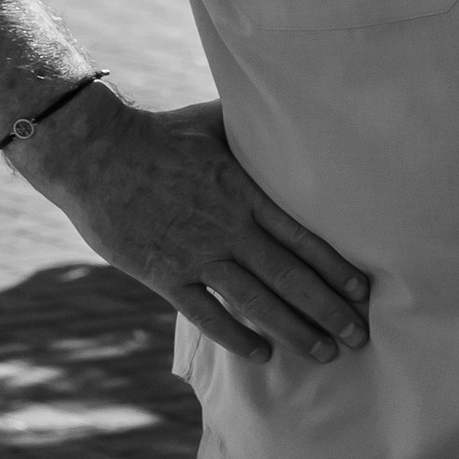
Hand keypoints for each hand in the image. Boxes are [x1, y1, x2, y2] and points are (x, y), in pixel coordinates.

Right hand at [12, 91, 366, 364]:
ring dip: (294, 330)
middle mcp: (228, 228)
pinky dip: (236, 337)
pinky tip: (262, 354)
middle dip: (329, 309)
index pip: (304, 236)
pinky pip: (206, 314)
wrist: (93, 151)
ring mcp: (197, 254)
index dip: (337, 267)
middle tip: (360, 336)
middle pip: (290, 276)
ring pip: (256, 302)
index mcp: (245, 192)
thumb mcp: (216, 123)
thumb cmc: (159, 132)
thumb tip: (290, 103)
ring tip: (326, 353)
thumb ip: (254, 128)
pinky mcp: (164, 275)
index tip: (364, 291)